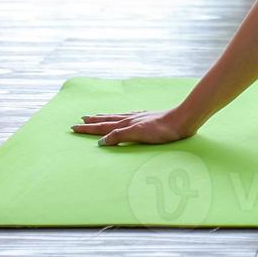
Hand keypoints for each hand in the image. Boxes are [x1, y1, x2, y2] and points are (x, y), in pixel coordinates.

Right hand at [70, 107, 196, 146]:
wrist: (183, 120)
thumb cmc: (162, 130)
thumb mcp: (138, 134)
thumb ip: (120, 136)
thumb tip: (101, 141)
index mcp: (126, 124)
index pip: (103, 127)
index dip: (88, 128)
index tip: (74, 127)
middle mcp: (131, 119)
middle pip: (107, 120)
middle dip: (93, 122)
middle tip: (80, 120)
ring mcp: (139, 117)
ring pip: (117, 117)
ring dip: (104, 117)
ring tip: (95, 116)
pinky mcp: (148, 118)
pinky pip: (128, 116)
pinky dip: (120, 116)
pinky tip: (123, 116)